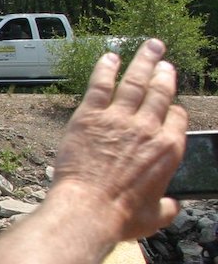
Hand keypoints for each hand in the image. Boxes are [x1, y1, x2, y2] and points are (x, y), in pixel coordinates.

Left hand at [51, 39, 185, 239]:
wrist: (87, 210)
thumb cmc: (119, 217)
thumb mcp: (155, 217)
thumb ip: (167, 207)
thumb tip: (173, 206)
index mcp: (168, 149)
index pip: (176, 118)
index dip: (172, 110)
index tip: (168, 107)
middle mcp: (147, 129)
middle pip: (160, 92)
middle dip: (164, 73)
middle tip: (165, 62)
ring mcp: (118, 120)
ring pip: (135, 82)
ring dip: (144, 61)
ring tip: (150, 46)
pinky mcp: (89, 117)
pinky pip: (100, 86)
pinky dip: (106, 69)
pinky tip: (109, 57)